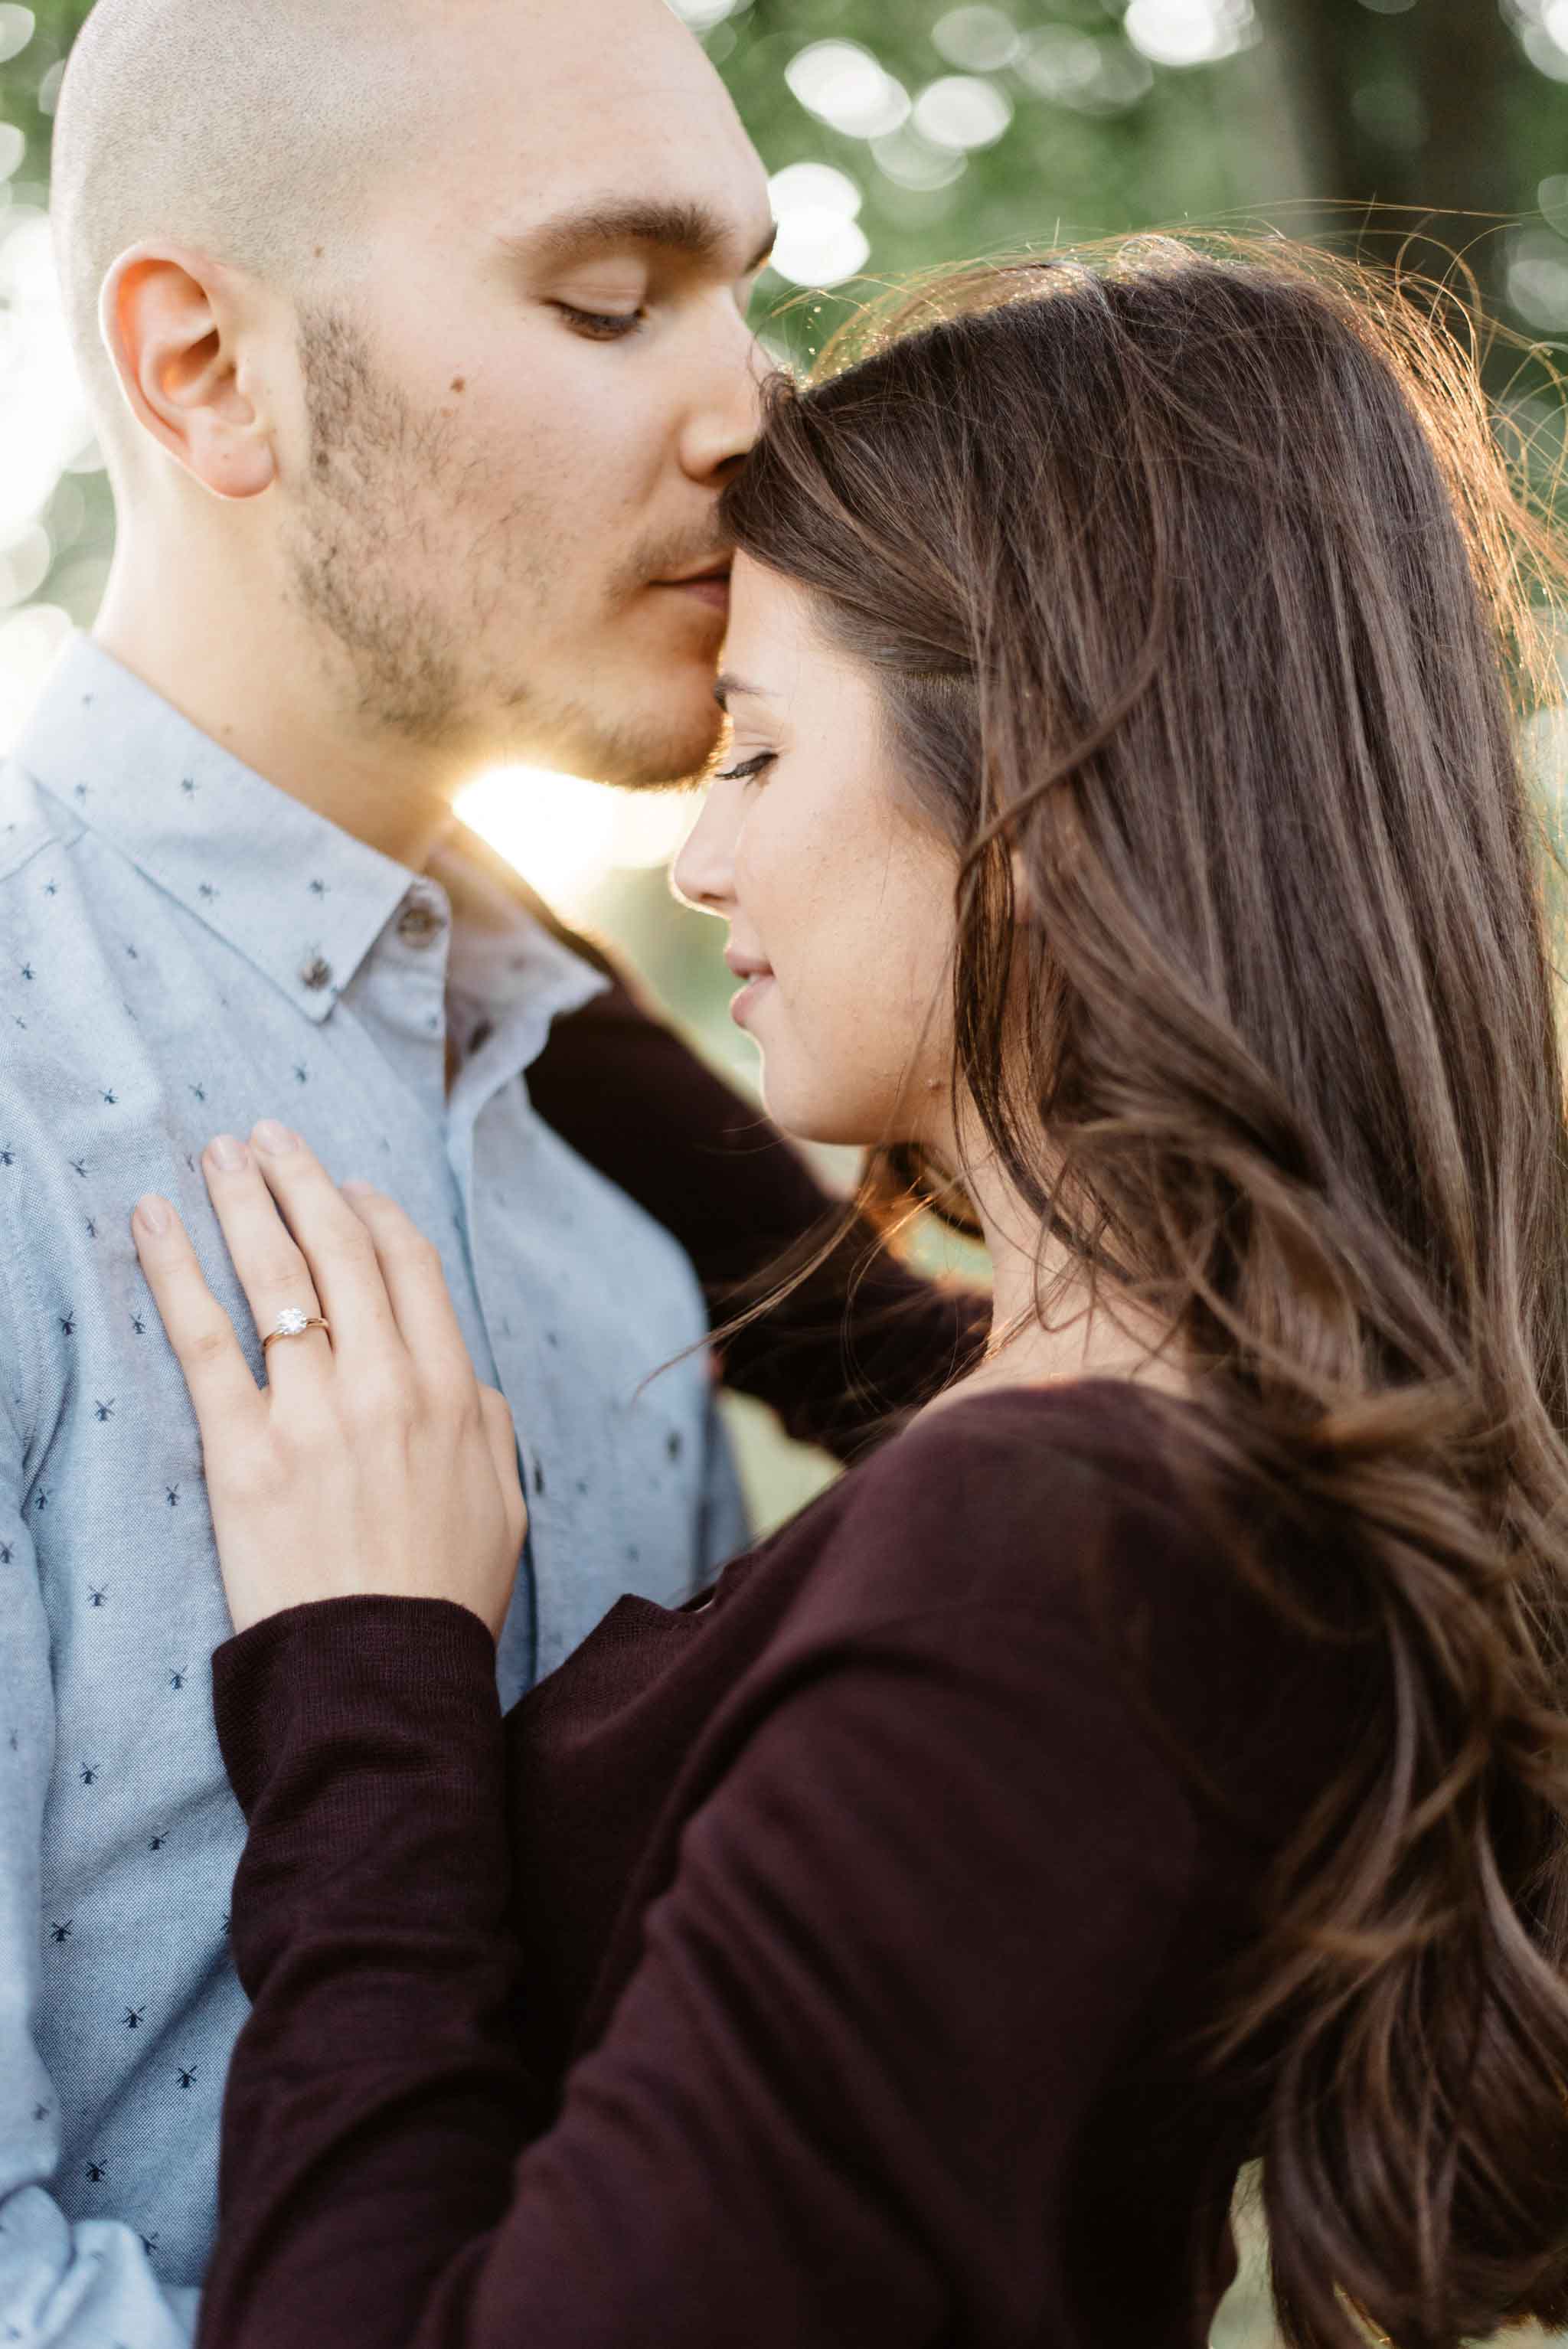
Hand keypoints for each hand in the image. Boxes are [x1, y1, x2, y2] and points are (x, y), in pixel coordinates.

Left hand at [131, 1121, 527, 1641]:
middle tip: (266, 1137)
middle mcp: (388, 1385)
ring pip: (276, 1275)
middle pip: (340, 1248)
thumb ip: (491, 1424)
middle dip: (301, 1178)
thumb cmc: (444, 1599)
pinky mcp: (242, 1451)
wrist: (381, 1679)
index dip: (375, 1211)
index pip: (409, 1266)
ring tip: (216, 1155)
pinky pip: (203, 1339)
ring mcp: (313, 1413)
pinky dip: (175, 1268)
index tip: (346, 1184)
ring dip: (243, 1200)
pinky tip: (151, 1219)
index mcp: (456, 1392)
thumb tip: (466, 1378)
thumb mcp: (504, 1505)